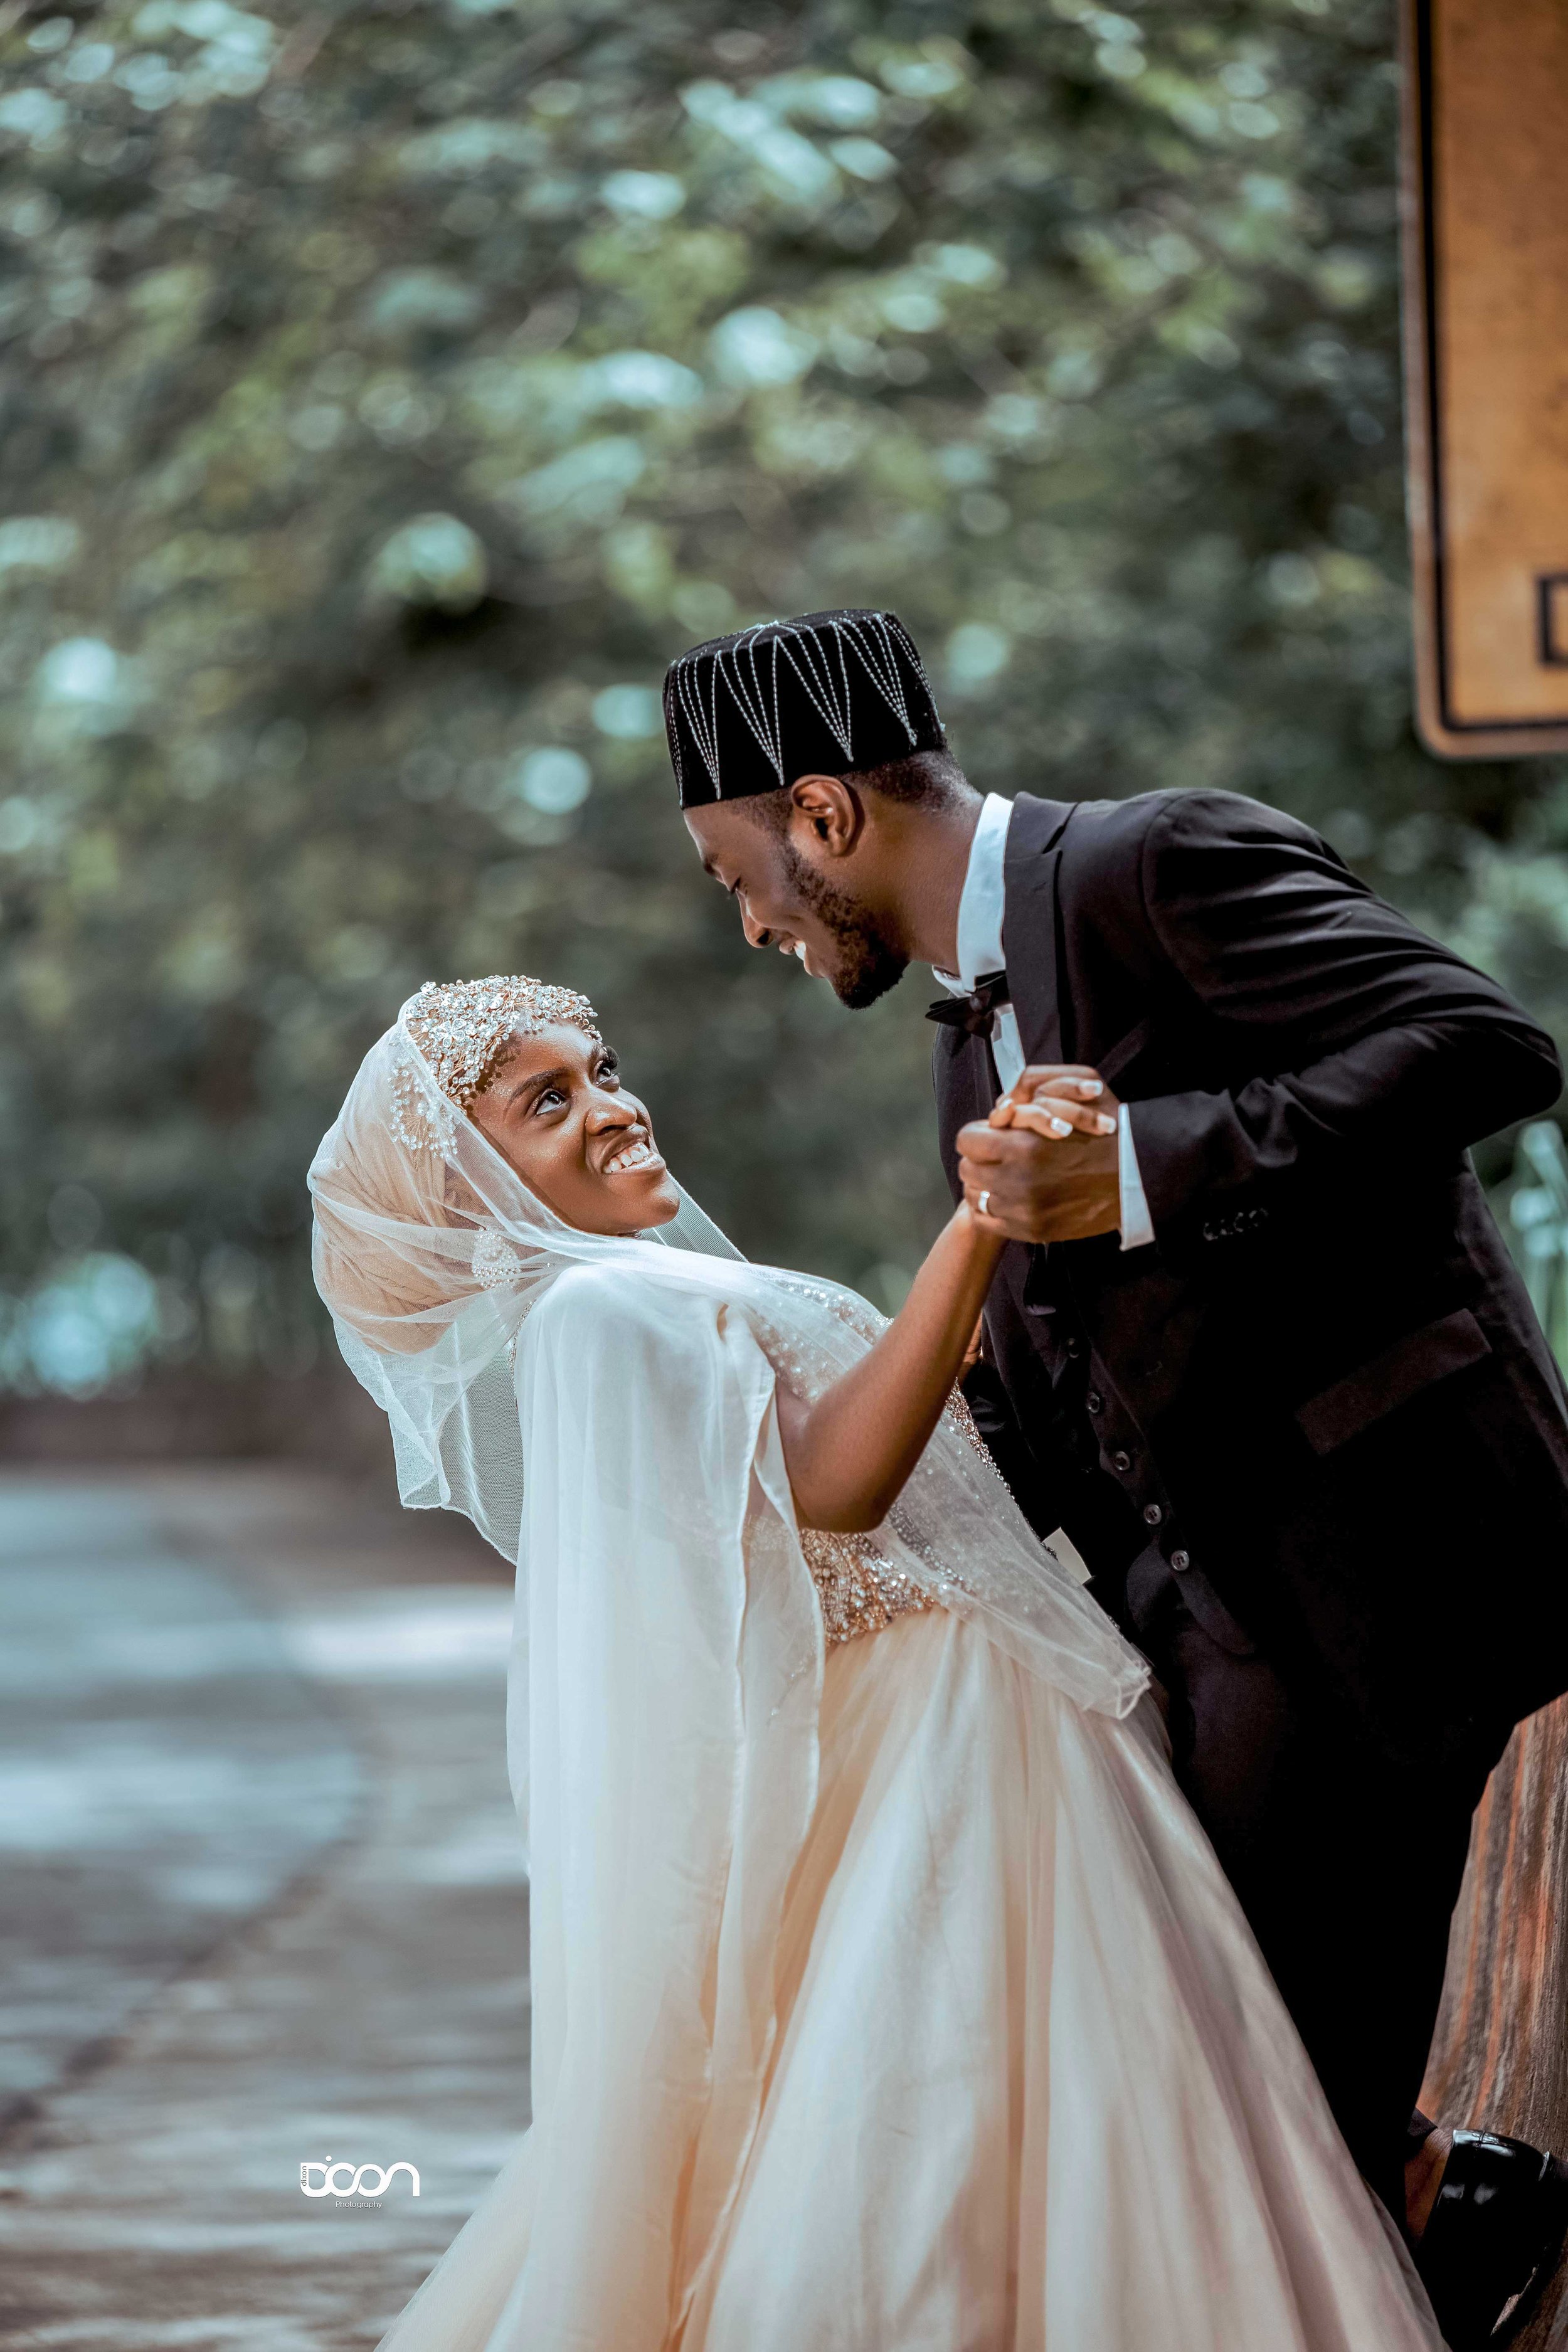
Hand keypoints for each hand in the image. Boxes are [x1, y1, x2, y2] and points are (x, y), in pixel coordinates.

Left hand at [958, 1066, 1121, 1243]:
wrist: (1140, 1176)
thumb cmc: (1109, 1127)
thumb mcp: (1079, 1083)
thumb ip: (1031, 1082)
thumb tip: (1000, 1105)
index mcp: (1023, 1146)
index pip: (966, 1140)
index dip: (979, 1133)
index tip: (996, 1133)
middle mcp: (1017, 1183)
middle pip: (967, 1169)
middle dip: (982, 1157)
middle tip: (1003, 1153)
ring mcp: (1023, 1212)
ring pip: (975, 1197)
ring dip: (986, 1183)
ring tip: (1009, 1174)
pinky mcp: (1032, 1231)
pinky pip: (990, 1221)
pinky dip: (995, 1208)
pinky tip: (1015, 1196)